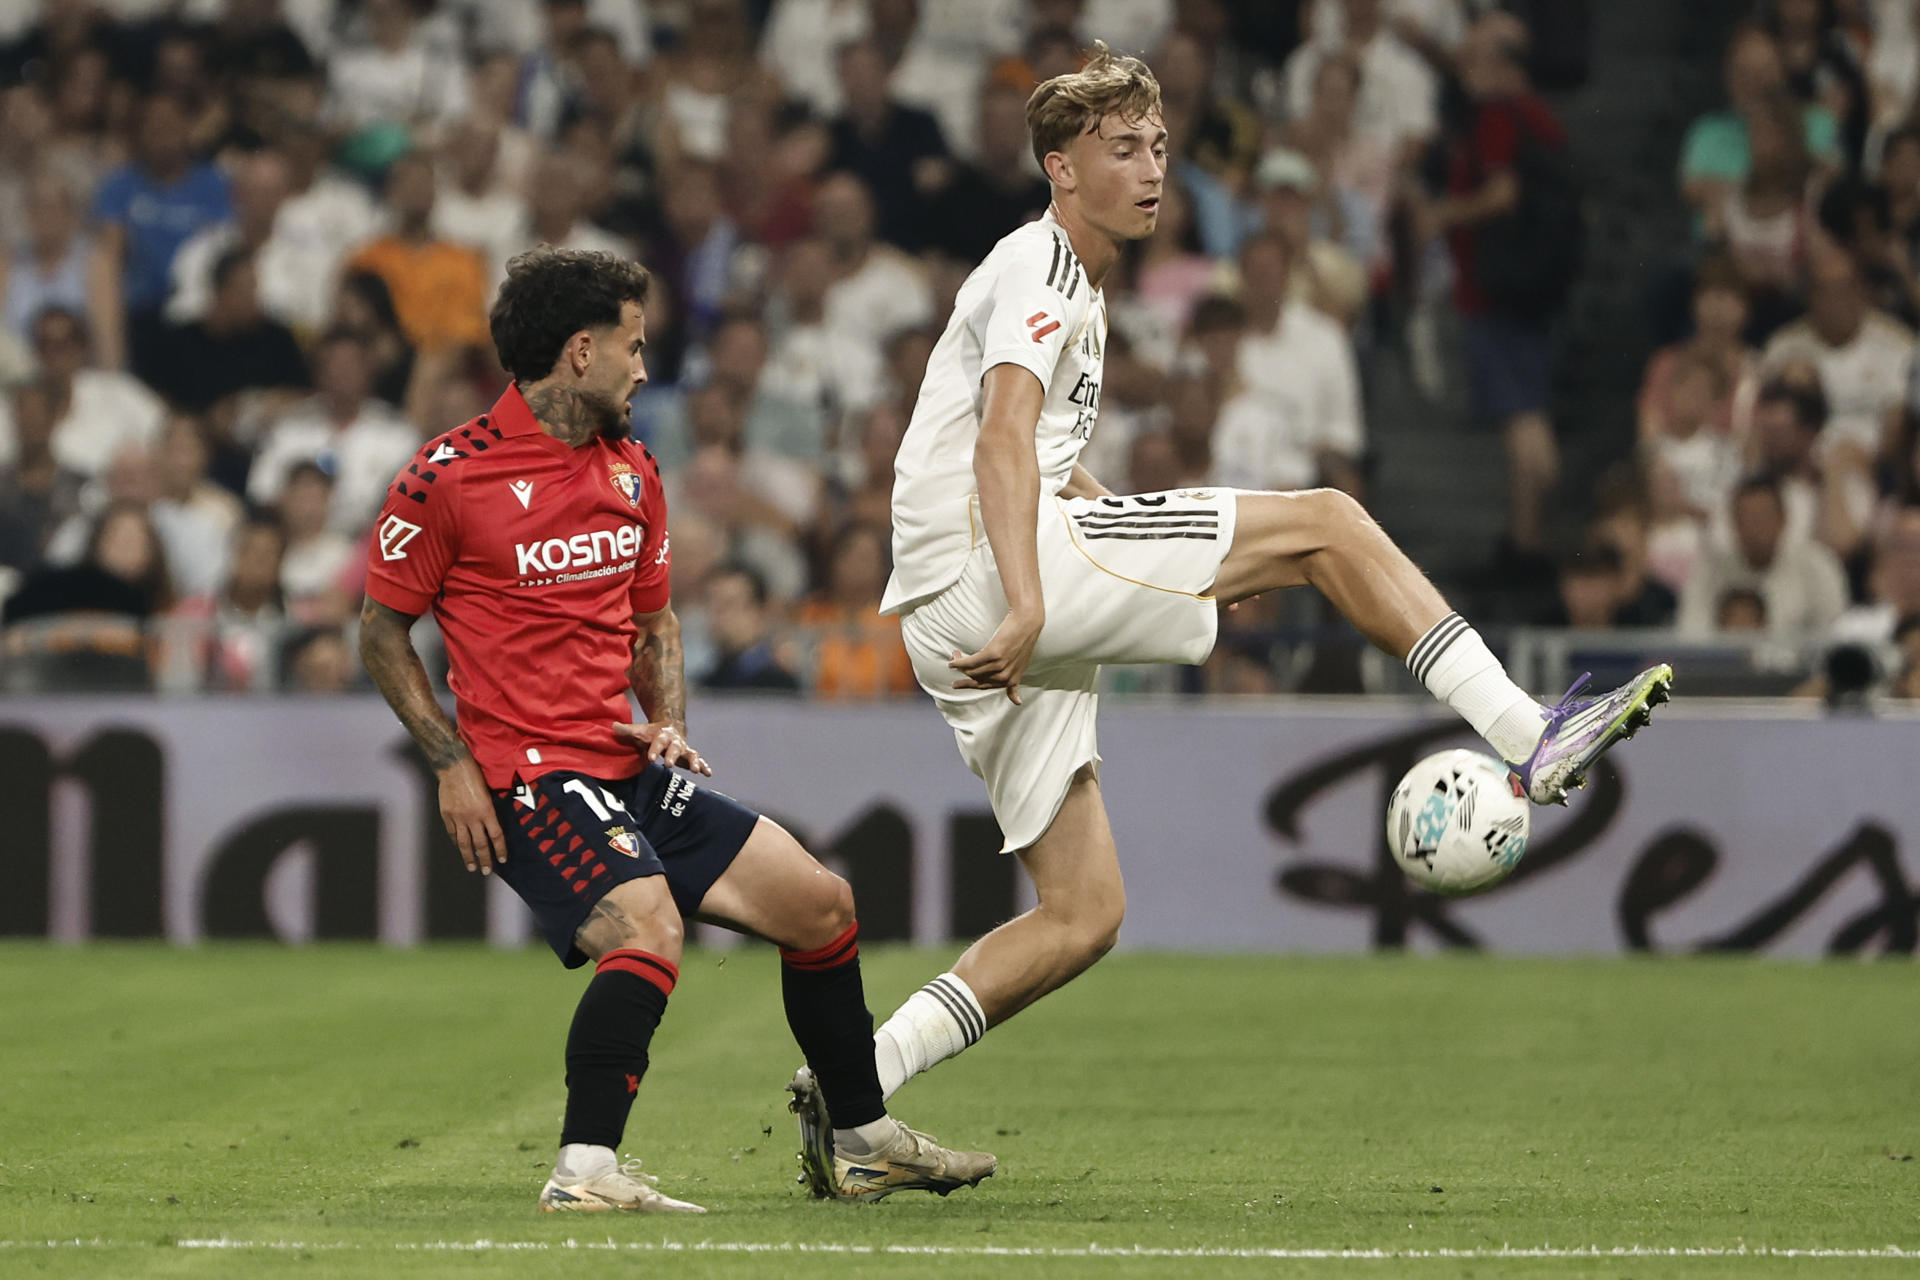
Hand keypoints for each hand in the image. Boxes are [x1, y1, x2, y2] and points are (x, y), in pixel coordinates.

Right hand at [437, 757, 506, 875]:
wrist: (454, 767)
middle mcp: (473, 817)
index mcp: (486, 810)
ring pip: (464, 843)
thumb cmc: (475, 775)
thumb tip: (493, 825)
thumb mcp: (489, 793)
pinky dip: (456, 842)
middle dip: (485, 859)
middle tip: (487, 871)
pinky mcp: (446, 815)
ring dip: (469, 857)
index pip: (496, 836)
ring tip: (472, 867)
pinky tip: (459, 848)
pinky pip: (452, 833)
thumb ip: (490, 810)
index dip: (500, 849)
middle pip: (480, 844)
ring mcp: (458, 818)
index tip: (503, 860)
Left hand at [614, 721, 712, 774]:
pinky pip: (699, 760)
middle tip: (669, 764)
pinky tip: (709, 773)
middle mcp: (675, 741)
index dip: (654, 749)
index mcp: (662, 735)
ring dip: (694, 761)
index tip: (650, 757)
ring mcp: (684, 749)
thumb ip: (627, 731)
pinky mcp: (689, 756)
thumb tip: (613, 726)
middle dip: (673, 755)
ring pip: (691, 754)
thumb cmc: (651, 733)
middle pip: (675, 748)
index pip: (658, 742)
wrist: (669, 728)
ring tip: (696, 770)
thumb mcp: (639, 731)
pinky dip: (704, 766)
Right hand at [950, 609, 1042, 703]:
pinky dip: (959, 661)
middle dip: (962, 677)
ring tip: (955, 656)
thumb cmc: (1024, 641)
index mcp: (1011, 680)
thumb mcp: (1021, 666)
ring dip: (959, 664)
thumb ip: (1015, 683)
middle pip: (976, 680)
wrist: (1027, 623)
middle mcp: (1004, 676)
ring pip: (971, 671)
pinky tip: (954, 657)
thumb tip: (1017, 703)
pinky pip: (969, 662)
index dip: (969, 685)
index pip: (985, 687)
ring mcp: (998, 666)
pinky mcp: (992, 654)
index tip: (957, 684)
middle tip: (953, 673)